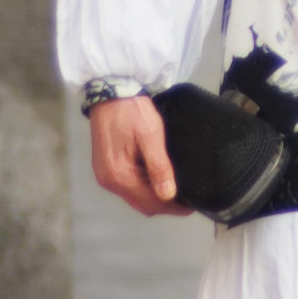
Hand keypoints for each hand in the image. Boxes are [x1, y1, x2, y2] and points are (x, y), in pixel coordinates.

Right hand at [89, 96, 192, 216]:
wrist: (110, 91)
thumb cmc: (131, 110)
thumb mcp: (150, 135)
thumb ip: (159, 166)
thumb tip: (168, 195)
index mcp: (119, 175)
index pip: (150, 202)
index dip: (173, 207)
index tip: (192, 206)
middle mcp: (109, 180)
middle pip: (141, 204)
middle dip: (164, 204)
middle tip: (187, 199)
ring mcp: (105, 175)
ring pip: (134, 196)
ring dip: (154, 196)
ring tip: (176, 188)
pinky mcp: (106, 166)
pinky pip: (128, 186)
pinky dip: (143, 187)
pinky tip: (157, 178)